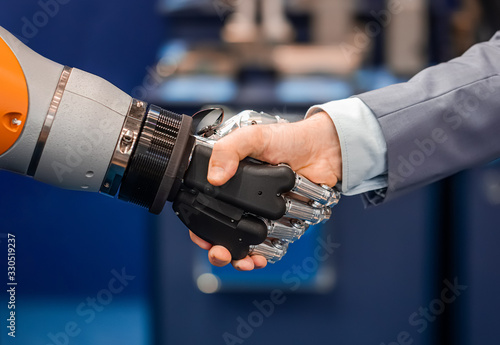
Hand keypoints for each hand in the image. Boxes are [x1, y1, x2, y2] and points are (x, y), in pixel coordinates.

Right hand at [190, 111, 341, 270]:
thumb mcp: (253, 137)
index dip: (201, 230)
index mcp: (230, 183)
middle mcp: (243, 202)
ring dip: (244, 255)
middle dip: (221, 252)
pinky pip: (273, 245)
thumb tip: (214, 177)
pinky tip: (264, 254)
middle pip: (224, 236)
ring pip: (247, 245)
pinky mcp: (283, 223)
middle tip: (222, 255)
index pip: (206, 211)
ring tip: (247, 256)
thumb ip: (228, 150)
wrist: (324, 148)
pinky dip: (267, 252)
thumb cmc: (288, 139)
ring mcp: (263, 215)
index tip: (204, 241)